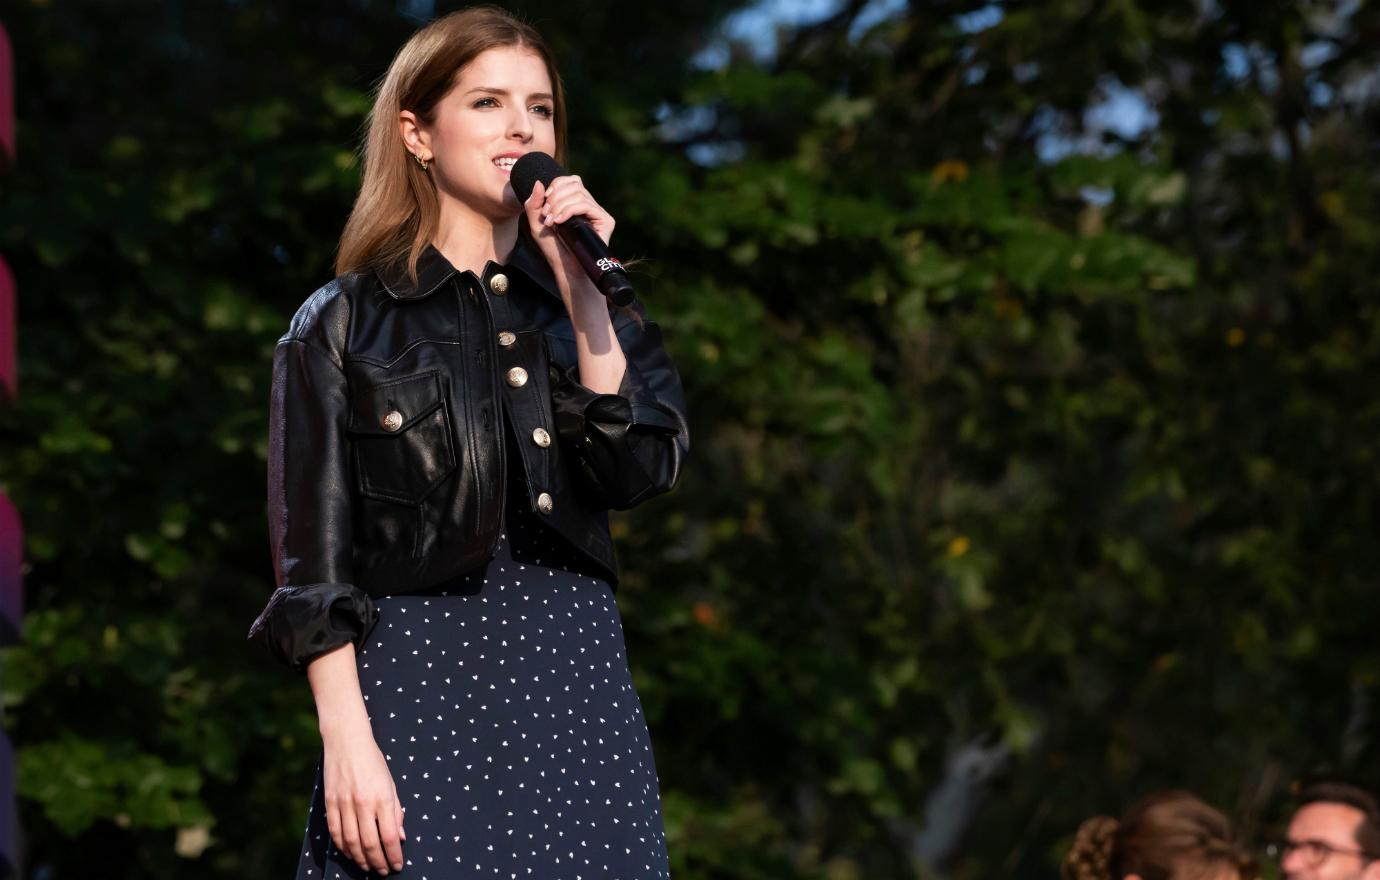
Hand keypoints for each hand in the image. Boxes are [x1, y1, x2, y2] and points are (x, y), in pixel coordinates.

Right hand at [322, 724, 405, 874]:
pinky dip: (343, 847)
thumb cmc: (373, 761)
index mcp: (382, 797)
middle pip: (370, 843)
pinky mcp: (330, 803)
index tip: (398, 864)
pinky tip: (350, 853)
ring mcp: (344, 804)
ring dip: (361, 859)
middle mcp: (363, 803)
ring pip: (351, 842)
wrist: (347, 741)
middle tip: (384, 871)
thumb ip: (396, 811)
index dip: (394, 855)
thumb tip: (400, 837)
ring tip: (368, 866)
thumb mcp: (391, 783)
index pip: (389, 836)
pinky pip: (335, 832)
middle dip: (379, 862)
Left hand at [522, 175, 615, 288]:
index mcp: (576, 203)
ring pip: (579, 193)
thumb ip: (534, 204)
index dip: (555, 186)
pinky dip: (569, 210)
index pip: (570, 181)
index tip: (544, 204)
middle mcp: (589, 206)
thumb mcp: (537, 224)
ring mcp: (598, 213)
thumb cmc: (554, 250)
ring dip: (560, 205)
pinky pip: (586, 205)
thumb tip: (539, 182)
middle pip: (574, 184)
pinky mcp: (606, 221)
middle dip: (555, 197)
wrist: (568, 270)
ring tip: (552, 222)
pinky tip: (560, 222)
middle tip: (547, 216)